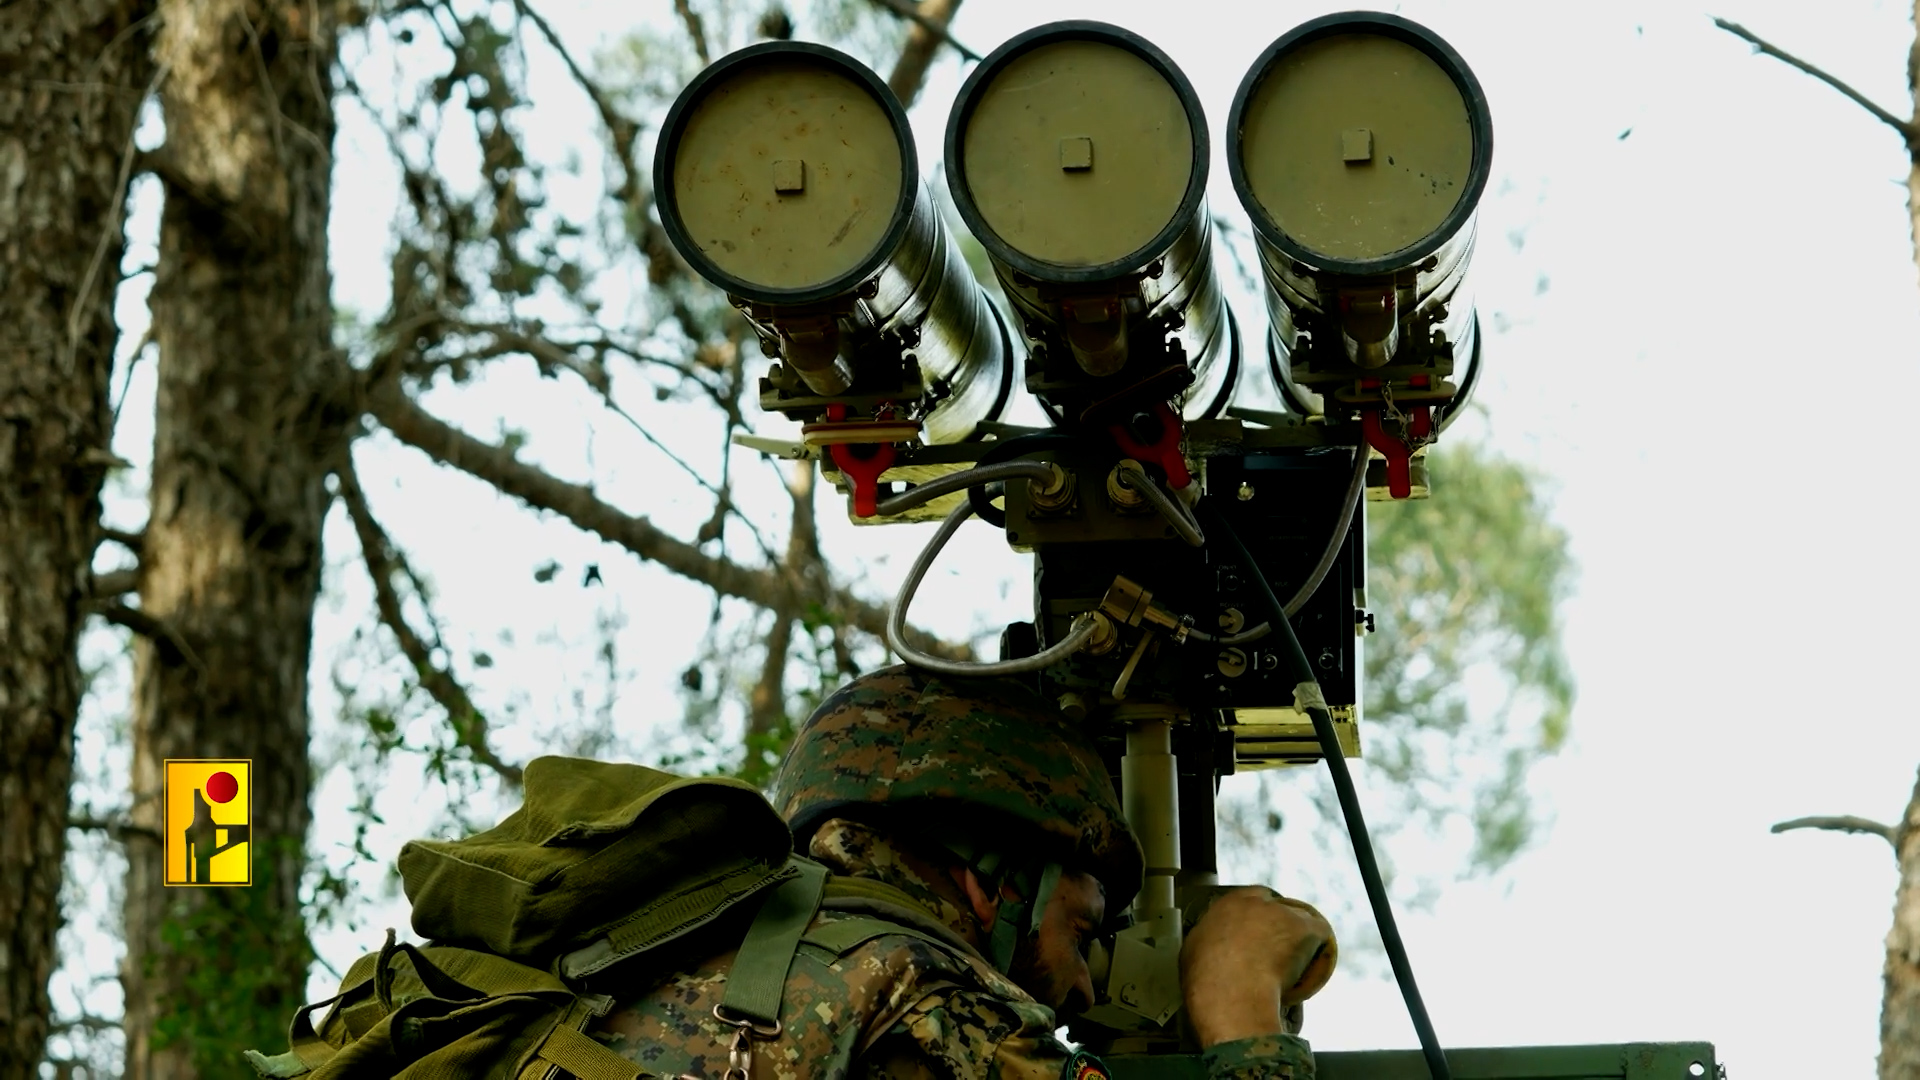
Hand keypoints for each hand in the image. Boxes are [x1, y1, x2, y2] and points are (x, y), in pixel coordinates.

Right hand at [1179, 887, 1336, 1046]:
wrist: (1230, 992)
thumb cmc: (1205, 979)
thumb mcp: (1196, 953)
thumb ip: (1211, 943)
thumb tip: (1215, 952)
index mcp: (1227, 905)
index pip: (1251, 899)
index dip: (1258, 917)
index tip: (1260, 936)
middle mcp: (1256, 902)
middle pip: (1277, 907)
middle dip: (1280, 924)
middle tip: (1281, 951)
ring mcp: (1282, 913)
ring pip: (1301, 920)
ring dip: (1300, 939)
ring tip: (1298, 966)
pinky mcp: (1304, 928)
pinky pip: (1321, 936)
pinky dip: (1320, 952)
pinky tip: (1315, 971)